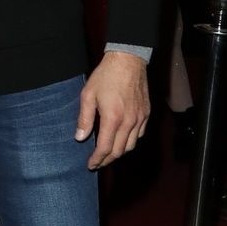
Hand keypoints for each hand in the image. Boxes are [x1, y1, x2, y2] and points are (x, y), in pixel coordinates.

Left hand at [76, 51, 149, 169]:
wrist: (128, 60)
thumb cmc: (106, 76)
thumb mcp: (88, 95)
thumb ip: (84, 118)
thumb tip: (80, 137)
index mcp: (113, 118)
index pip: (105, 148)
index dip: (97, 159)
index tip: (91, 165)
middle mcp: (129, 122)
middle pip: (119, 151)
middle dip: (107, 160)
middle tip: (97, 163)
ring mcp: (140, 118)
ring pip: (131, 145)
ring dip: (119, 153)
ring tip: (108, 154)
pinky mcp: (146, 113)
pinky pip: (140, 134)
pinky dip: (130, 141)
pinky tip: (122, 140)